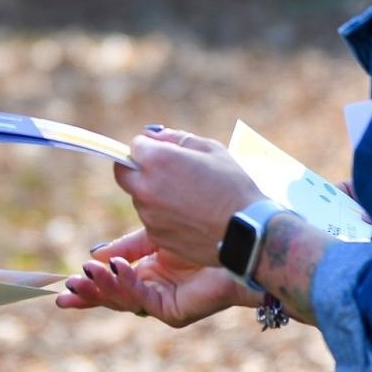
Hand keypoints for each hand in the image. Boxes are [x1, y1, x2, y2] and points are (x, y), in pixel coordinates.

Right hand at [55, 227, 258, 326]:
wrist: (239, 243)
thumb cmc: (204, 235)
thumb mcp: (155, 237)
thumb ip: (127, 247)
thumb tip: (95, 253)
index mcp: (147, 275)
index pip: (111, 284)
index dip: (89, 286)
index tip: (64, 287)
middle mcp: (153, 292)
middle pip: (112, 297)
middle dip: (89, 293)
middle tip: (67, 289)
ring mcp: (163, 303)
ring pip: (124, 300)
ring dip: (103, 288)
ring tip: (87, 273)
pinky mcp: (174, 310)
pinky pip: (143, 298)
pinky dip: (126, 283)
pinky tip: (116, 268)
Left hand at [114, 127, 262, 266]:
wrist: (247, 231)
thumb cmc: (233, 186)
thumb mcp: (211, 149)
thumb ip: (176, 138)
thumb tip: (153, 135)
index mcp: (157, 160)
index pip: (134, 146)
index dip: (147, 146)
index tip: (160, 151)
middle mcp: (146, 187)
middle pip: (123, 172)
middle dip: (136, 168)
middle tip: (162, 172)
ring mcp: (149, 214)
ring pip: (138, 197)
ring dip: (152, 193)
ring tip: (187, 196)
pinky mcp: (156, 236)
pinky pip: (151, 219)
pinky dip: (163, 215)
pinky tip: (190, 216)